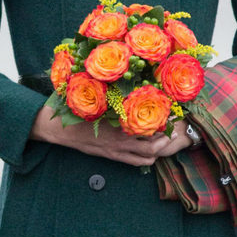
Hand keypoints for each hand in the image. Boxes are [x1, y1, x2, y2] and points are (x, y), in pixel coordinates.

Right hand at [29, 105, 193, 167]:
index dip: (166, 120)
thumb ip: (115, 89)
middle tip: (176, 129)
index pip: (150, 123)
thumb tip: (132, 74)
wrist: (60, 129)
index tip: (174, 113)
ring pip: (148, 156)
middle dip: (168, 138)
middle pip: (155, 144)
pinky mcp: (112, 157)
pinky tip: (151, 151)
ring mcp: (117, 150)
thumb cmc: (78, 107)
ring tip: (166, 139)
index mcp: (119, 120)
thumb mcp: (98, 94)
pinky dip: (147, 159)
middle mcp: (121, 138)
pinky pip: (135, 163)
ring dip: (160, 149)